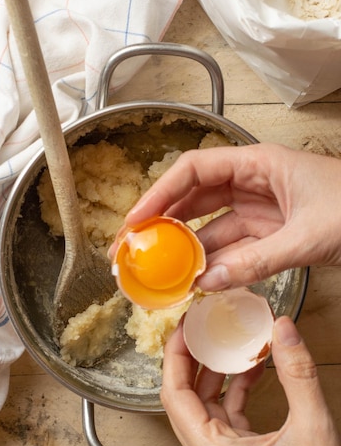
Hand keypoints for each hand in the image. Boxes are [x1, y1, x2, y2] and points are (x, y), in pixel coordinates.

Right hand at [115, 143, 340, 290]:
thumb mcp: (309, 234)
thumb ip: (258, 260)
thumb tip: (209, 282)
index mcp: (258, 164)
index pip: (194, 169)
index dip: (160, 192)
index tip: (136, 220)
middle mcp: (252, 182)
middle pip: (195, 197)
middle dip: (164, 221)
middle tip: (136, 248)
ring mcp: (261, 208)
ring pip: (211, 225)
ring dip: (188, 248)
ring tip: (162, 272)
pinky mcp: (271, 232)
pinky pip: (233, 246)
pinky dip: (215, 263)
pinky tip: (198, 280)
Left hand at [161, 316, 340, 445]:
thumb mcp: (312, 429)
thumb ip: (297, 375)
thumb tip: (283, 330)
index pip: (174, 395)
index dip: (175, 356)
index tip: (184, 327)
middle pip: (184, 398)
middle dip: (192, 358)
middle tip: (200, 328)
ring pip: (205, 406)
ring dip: (215, 372)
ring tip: (226, 342)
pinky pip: (227, 416)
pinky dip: (235, 390)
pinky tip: (252, 370)